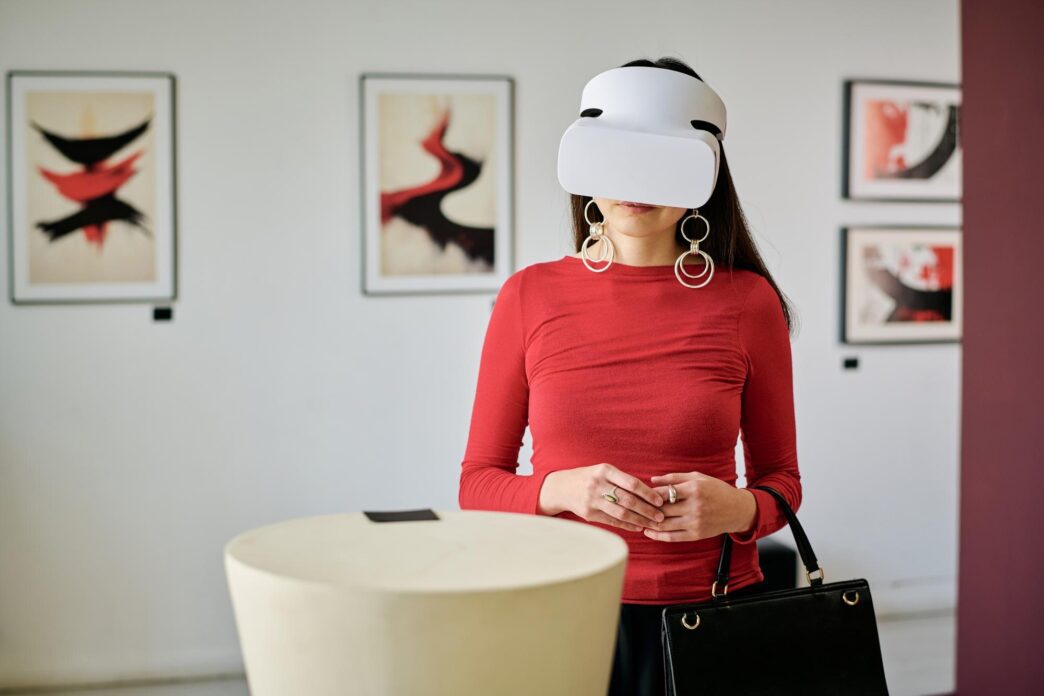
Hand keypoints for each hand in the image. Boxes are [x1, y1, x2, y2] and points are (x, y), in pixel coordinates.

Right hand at [539, 463, 665, 532]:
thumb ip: (622, 479)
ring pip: (621, 513)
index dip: (648, 493)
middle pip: (628, 500)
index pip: (631, 483)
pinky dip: (627, 525)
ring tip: (652, 523)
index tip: (660, 500)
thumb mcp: (603, 471)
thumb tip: (649, 493)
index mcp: (604, 470)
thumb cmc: (589, 477)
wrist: (562, 487)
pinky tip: (638, 526)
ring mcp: (592, 500)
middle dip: (647, 510)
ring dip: (639, 520)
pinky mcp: (589, 514)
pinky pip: (612, 521)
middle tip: (661, 516)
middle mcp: (598, 485)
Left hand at [643, 471, 755, 541]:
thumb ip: (674, 478)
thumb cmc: (716, 490)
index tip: (638, 494)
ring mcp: (695, 522)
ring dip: (649, 523)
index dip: (648, 495)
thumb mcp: (697, 477)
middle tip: (632, 508)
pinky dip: (658, 536)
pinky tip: (648, 532)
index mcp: (694, 489)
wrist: (736, 510)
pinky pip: (672, 537)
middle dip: (645, 509)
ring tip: (637, 520)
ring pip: (665, 525)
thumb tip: (652, 479)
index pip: (664, 492)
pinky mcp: (696, 535)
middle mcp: (694, 506)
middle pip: (662, 509)